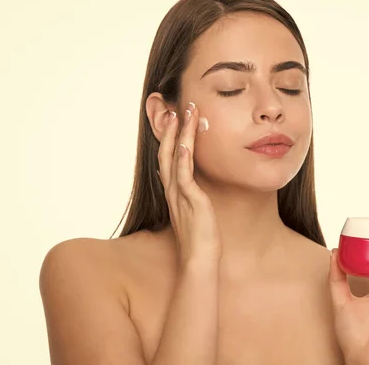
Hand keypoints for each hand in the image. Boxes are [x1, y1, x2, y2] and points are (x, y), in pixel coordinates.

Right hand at [158, 101, 220, 263]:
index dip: (170, 137)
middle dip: (171, 129)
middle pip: (166, 152)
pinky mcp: (189, 201)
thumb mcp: (196, 212)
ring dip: (178, 134)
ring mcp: (179, 195)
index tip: (176, 119)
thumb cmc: (201, 239)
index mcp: (175, 192)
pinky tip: (183, 143)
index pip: (169, 158)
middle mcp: (173, 190)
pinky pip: (183, 175)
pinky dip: (181, 158)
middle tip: (177, 107)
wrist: (200, 260)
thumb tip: (196, 188)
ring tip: (183, 113)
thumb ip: (193, 198)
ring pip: (174, 157)